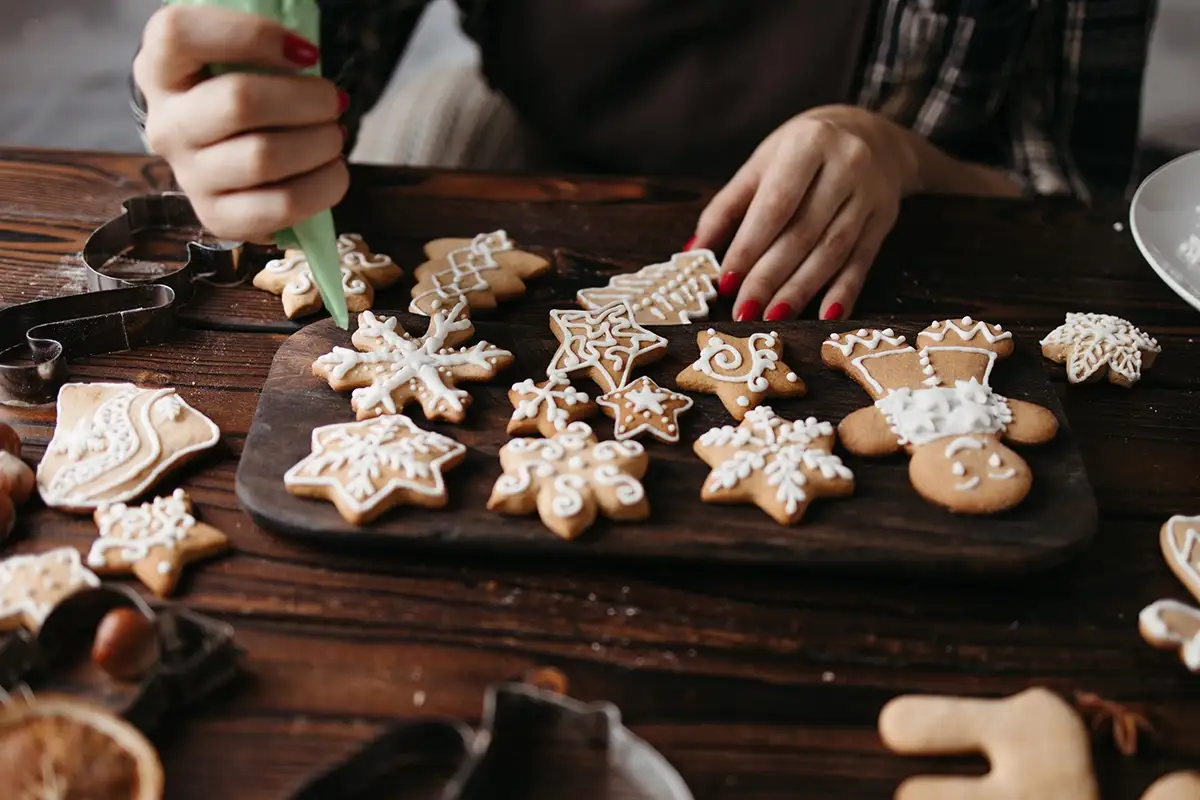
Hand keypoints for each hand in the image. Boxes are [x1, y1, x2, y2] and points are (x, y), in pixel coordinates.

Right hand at [133, 5, 348, 242]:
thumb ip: (261, 46)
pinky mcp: (217, 217)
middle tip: (334, 100)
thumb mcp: (239, 59)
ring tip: (335, 135)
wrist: (225, 152)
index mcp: (159, 69)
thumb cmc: (242, 92)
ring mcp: (188, 176)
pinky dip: (323, 186)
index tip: (307, 52)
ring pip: (263, 158)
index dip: (251, 34)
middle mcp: (165, 124)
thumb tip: (306, 55)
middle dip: (307, 99)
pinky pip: (280, 206)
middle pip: (239, 102)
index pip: (179, 33)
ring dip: (320, 143)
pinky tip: (332, 170)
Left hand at [691, 105, 918, 321]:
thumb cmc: (802, 153)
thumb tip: (695, 251)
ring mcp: (870, 194)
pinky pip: (862, 261)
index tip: (726, 282)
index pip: (775, 206)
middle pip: (803, 233)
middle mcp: (846, 165)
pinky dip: (844, 292)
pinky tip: (826, 315)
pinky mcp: (884, 219)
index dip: (749, 247)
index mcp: (808, 144)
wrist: (871, 134)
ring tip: (773, 316)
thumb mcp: (761, 165)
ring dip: (801, 290)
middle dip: (770, 277)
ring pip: (832, 251)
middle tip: (745, 310)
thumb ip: (726, 208)